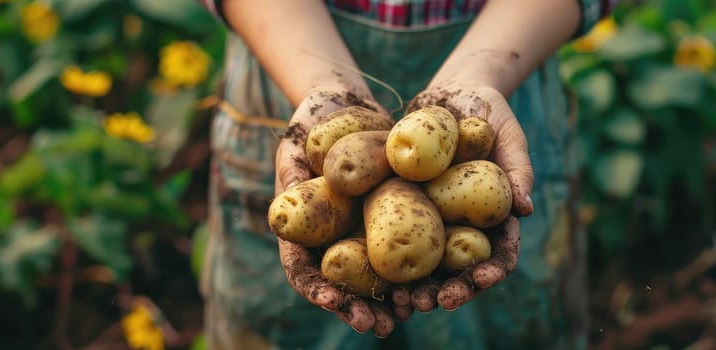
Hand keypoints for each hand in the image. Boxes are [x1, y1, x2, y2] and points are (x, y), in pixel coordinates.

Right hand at [273, 85, 396, 336]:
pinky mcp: (393, 219)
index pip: (302, 269)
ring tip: (404, 318)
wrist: (346, 104)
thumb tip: (283, 209)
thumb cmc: (312, 125)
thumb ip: (291, 179)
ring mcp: (362, 232)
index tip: (333, 301)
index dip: (316, 289)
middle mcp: (333, 239)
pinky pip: (405, 251)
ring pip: (374, 277)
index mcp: (303, 232)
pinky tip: (432, 288)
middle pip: (342, 285)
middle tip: (375, 325)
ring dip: (389, 302)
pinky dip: (417, 274)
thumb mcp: (296, 149)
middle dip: (357, 308)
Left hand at [393, 84, 532, 314]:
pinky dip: (387, 260)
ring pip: (427, 265)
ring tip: (404, 304)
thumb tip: (526, 209)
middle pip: (460, 270)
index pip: (499, 253)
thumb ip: (518, 169)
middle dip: (449, 291)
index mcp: (494, 216)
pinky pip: (396, 238)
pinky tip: (375, 276)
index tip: (479, 281)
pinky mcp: (405, 208)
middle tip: (433, 303)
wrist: (448, 93)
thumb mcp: (509, 135)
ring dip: (417, 288)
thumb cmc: (487, 111)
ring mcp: (434, 219)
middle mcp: (464, 225)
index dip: (491, 271)